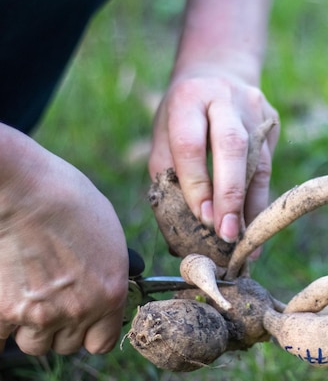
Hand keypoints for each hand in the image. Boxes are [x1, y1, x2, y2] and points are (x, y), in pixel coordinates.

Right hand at [0, 126, 127, 355]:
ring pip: (36, 343)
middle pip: (68, 344)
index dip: (93, 332)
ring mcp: (40, 314)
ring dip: (33, 326)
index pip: (103, 342)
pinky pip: (3, 337)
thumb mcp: (110, 236)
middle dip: (63, 325)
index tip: (86, 321)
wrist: (25, 189)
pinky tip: (8, 298)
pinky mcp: (4, 311)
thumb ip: (109, 272)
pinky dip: (4, 322)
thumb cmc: (68, 200)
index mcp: (111, 293)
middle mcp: (79, 310)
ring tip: (32, 294)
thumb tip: (104, 286)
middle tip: (55, 298)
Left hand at [149, 64, 278, 242]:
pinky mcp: (272, 121)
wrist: (218, 74)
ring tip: (247, 243)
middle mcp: (225, 97)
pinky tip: (256, 227)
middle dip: (229, 193)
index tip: (202, 220)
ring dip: (251, 205)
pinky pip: (268, 165)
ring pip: (258, 161)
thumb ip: (167, 175)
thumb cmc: (183, 116)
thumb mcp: (163, 134)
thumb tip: (180, 233)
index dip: (196, 185)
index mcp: (188, 98)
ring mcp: (254, 108)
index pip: (191, 144)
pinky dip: (260, 198)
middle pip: (232, 146)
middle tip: (227, 233)